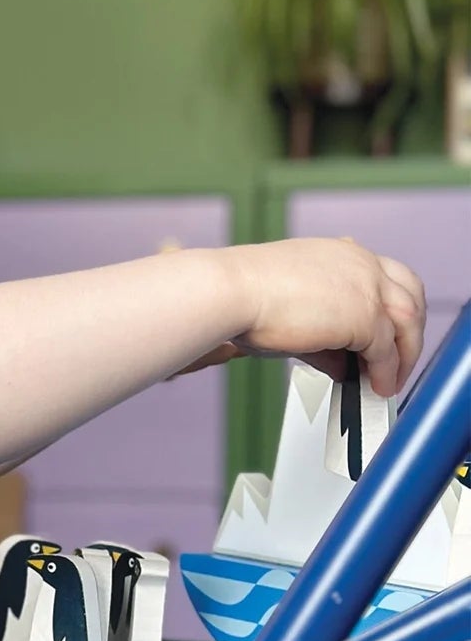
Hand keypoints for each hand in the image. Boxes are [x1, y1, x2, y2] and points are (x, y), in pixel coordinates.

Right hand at [195, 238, 425, 395]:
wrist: (230, 292)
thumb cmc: (245, 295)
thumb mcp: (294, 312)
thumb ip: (325, 337)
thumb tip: (341, 364)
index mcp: (341, 253)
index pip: (389, 277)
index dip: (394, 309)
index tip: (389, 334)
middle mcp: (360, 263)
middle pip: (410, 297)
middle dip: (408, 334)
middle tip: (396, 362)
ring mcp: (367, 287)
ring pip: (407, 324)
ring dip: (403, 357)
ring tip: (389, 382)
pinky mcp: (365, 316)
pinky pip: (387, 351)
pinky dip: (386, 373)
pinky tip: (375, 386)